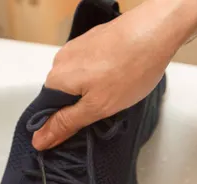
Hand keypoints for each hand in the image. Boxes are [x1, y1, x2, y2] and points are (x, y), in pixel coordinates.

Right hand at [32, 0, 196, 149]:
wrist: (156, 30)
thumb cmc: (129, 68)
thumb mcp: (97, 107)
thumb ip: (66, 124)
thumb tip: (39, 139)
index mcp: (56, 79)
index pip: (46, 112)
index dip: (63, 126)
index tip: (82, 130)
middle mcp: (61, 60)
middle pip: (62, 96)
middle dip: (79, 107)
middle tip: (103, 113)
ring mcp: (77, 47)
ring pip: (77, 81)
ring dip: (91, 92)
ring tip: (115, 93)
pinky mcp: (94, 41)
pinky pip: (89, 67)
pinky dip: (101, 77)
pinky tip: (119, 78)